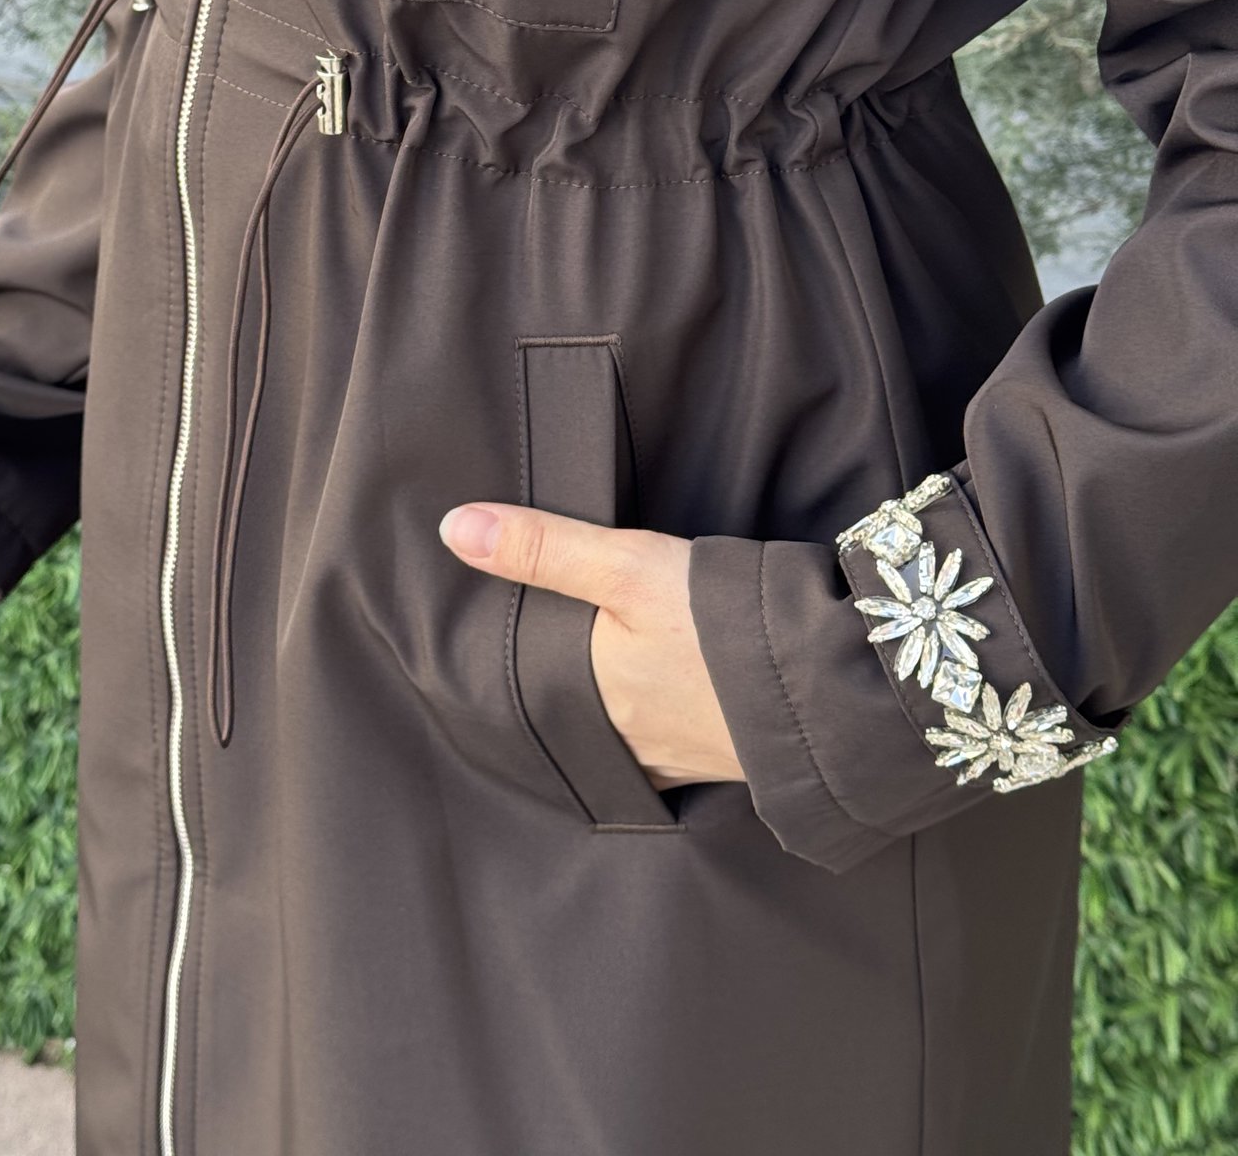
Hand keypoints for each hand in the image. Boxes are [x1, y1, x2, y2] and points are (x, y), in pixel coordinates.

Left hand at [438, 503, 744, 789]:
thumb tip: (453, 528)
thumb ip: (544, 547)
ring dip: (615, 712)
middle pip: (578, 713)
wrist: (833, 682)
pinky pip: (674, 746)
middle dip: (565, 691)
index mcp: (592, 700)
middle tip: (549, 657)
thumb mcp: (627, 566)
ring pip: (625, 733)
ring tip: (604, 677)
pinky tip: (674, 701)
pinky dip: (665, 723)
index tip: (495, 645)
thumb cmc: (722, 625)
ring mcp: (679, 759)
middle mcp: (626, 744)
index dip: (518, 664)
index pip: (532, 686)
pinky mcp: (726, 757)